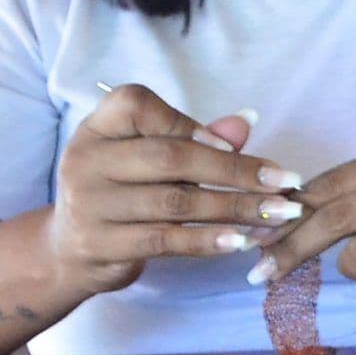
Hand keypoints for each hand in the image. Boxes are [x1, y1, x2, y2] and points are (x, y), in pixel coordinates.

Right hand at [47, 85, 296, 295]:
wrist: (69, 249)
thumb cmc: (124, 192)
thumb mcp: (149, 158)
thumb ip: (193, 138)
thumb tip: (247, 120)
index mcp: (97, 127)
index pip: (137, 105)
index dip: (189, 123)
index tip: (235, 144)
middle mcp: (85, 160)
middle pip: (169, 157)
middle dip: (236, 170)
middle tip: (286, 184)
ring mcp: (88, 204)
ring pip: (175, 201)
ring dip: (235, 208)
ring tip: (280, 214)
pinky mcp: (99, 244)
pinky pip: (165, 240)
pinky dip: (208, 240)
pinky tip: (243, 240)